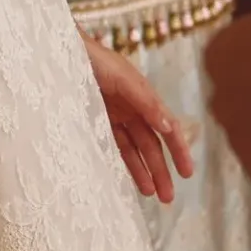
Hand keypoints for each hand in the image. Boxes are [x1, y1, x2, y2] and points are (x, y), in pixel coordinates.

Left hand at [86, 38, 194, 201]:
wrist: (62, 52)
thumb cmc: (95, 59)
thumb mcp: (123, 79)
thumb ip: (146, 102)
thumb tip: (169, 127)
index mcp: (145, 97)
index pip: (169, 129)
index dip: (179, 151)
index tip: (188, 174)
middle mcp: (133, 109)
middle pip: (152, 146)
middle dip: (162, 171)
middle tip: (168, 198)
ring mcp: (115, 117)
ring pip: (135, 150)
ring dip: (144, 172)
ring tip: (151, 194)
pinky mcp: (97, 122)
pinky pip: (115, 146)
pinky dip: (123, 162)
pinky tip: (130, 179)